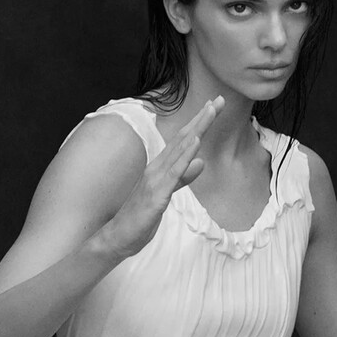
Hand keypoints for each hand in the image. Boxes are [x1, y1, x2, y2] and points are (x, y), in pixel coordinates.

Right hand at [98, 96, 223, 259]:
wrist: (117, 237)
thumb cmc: (139, 217)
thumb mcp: (167, 194)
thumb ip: (183, 177)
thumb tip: (201, 162)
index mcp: (160, 168)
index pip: (182, 141)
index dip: (199, 123)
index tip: (214, 106)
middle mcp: (157, 168)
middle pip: (183, 138)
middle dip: (201, 118)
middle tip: (219, 100)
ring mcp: (155, 179)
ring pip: (180, 150)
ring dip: (196, 129)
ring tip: (210, 111)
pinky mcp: (156, 195)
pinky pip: (173, 173)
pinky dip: (185, 156)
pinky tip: (195, 143)